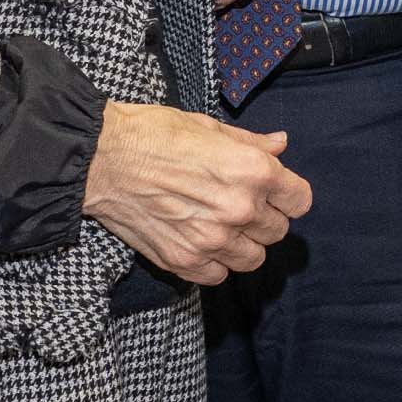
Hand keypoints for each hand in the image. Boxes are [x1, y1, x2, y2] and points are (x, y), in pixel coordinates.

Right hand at [85, 103, 311, 282]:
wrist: (100, 159)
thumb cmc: (152, 134)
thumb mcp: (208, 127)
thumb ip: (250, 143)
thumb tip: (280, 145)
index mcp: (251, 171)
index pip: (300, 200)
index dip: (289, 195)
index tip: (276, 193)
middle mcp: (239, 209)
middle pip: (278, 231)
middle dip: (264, 217)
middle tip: (238, 204)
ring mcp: (212, 239)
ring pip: (253, 258)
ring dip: (242, 243)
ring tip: (219, 225)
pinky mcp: (184, 260)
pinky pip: (219, 275)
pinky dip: (213, 262)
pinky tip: (198, 240)